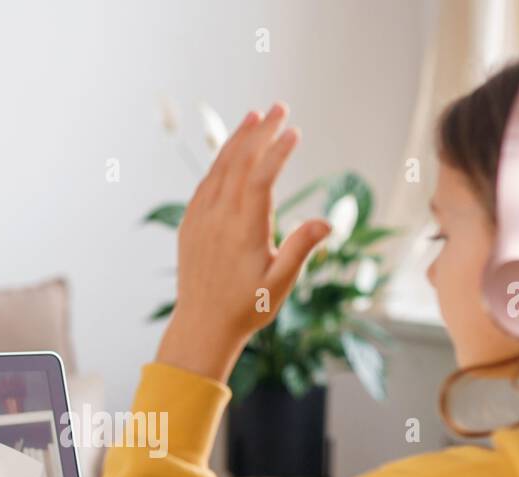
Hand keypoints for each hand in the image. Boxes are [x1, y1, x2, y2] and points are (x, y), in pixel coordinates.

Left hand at [158, 102, 330, 382]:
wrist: (202, 327)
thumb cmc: (247, 308)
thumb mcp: (280, 284)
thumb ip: (301, 249)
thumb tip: (327, 222)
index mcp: (243, 230)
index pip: (260, 177)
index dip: (278, 151)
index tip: (294, 131)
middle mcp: (218, 218)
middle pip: (239, 163)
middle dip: (260, 132)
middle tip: (280, 107)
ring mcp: (200, 219)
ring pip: (219, 169)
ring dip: (238, 140)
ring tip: (256, 116)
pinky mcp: (190, 225)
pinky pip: (205, 184)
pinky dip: (219, 162)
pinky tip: (231, 153)